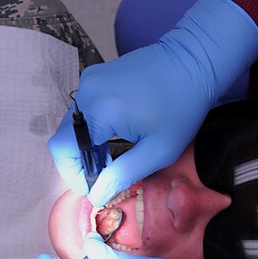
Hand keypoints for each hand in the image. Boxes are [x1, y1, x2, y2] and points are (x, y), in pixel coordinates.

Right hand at [49, 0, 257, 205]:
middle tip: (107, 175)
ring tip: (113, 157)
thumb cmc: (182, 108)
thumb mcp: (158, 150)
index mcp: (100, 111)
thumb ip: (123, 175)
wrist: (193, 62)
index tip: (95, 187)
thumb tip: (96, 196)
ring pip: (73, 124)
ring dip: (87, 145)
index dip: (73, 175)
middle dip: (81, 162)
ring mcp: (89, 80)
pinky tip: (114, 135)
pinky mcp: (96, 75)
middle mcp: (87, 92)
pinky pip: (83, 108)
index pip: (64, 150)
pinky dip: (92, 127)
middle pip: (65, 137)